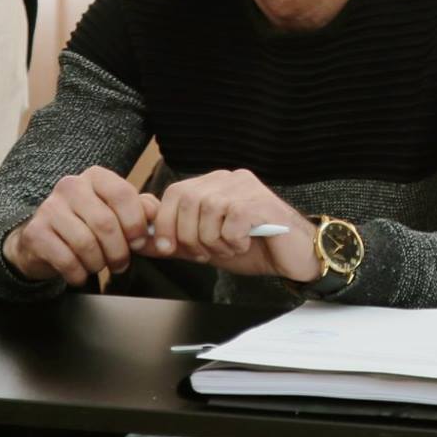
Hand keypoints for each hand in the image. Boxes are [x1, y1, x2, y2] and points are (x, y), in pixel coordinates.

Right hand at [3, 166, 150, 285]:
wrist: (45, 240)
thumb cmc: (88, 224)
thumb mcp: (117, 212)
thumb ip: (141, 209)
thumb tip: (155, 214)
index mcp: (95, 177)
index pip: (122, 194)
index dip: (135, 223)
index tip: (139, 243)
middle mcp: (70, 186)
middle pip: (105, 223)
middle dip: (119, 251)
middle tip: (121, 263)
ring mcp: (49, 208)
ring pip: (86, 243)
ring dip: (98, 263)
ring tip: (99, 266)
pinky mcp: (35, 233)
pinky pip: (66, 260)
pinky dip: (79, 273)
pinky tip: (80, 273)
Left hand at [143, 169, 317, 281]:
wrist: (294, 257)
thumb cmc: (254, 249)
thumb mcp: (205, 247)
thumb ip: (175, 241)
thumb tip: (142, 241)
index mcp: (214, 184)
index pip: (175, 192)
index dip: (165, 222)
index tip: (166, 249)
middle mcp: (228, 179)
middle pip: (187, 201)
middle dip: (188, 236)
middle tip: (206, 254)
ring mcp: (245, 188)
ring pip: (208, 213)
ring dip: (213, 242)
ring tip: (230, 249)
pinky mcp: (260, 202)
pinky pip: (230, 223)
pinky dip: (232, 242)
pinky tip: (245, 243)